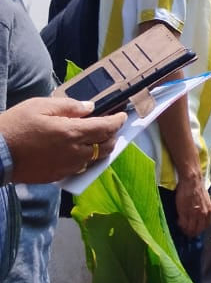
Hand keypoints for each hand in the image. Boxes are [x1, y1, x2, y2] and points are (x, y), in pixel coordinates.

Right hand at [0, 97, 124, 182]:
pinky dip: (85, 159)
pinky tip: (78, 151)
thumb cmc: (15, 126)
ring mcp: (67, 167)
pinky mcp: (58, 176)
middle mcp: (75, 152)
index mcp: (73, 132)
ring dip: (100, 149)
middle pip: (106, 146)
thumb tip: (90, 108)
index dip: (118, 121)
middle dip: (112, 135)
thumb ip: (69, 106)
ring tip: (96, 139)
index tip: (122, 116)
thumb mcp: (40, 106)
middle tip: (109, 127)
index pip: (107, 127)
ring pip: (95, 159)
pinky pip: (80, 168)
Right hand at [174, 175, 210, 236]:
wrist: (192, 181)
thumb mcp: (205, 201)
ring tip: (182, 228)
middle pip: (198, 229)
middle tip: (187, 233)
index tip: (195, 230)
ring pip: (190, 228)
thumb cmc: (197, 189)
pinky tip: (178, 222)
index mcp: (209, 211)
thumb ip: (204, 210)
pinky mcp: (185, 212)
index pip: (206, 226)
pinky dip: (180, 225)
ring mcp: (194, 214)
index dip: (200, 229)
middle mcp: (203, 214)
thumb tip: (199, 218)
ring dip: (186, 230)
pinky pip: (183, 224)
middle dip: (192, 233)